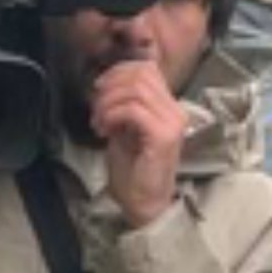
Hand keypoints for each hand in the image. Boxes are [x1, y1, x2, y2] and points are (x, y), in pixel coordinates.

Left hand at [90, 57, 187, 230]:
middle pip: (140, 74)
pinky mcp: (163, 136)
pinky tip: (105, 130)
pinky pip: (133, 109)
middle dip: (110, 87)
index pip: (146, 69)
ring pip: (135, 89)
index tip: (100, 90)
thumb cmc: (134, 170)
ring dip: (108, 103)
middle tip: (96, 109)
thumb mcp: (125, 128)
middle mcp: (175, 111)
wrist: (145, 203)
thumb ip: (123, 105)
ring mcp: (172, 122)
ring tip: (99, 122)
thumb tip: (107, 85)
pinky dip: (112, 115)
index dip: (118, 72)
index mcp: (168, 107)